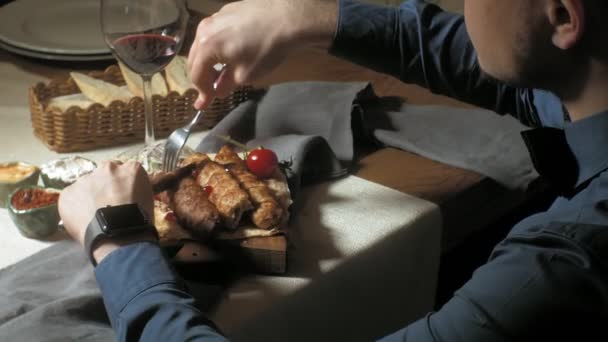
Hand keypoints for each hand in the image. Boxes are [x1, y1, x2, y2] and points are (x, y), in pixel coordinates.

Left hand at [58, 161, 153, 261]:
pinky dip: (75, 207)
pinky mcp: (69, 192)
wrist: (119, 235)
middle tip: (108, 203)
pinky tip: (84, 220)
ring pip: (86, 184)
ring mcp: (86, 178)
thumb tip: (127, 192)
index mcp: (132, 169)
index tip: (122, 195)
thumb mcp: (147, 198)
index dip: (123, 184)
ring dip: (90, 195)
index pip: (126, 170)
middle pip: (105, 173)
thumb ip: (135, 189)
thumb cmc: (138, 221)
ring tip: (95, 215)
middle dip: (105, 185)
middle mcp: (108, 168)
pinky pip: (71, 197)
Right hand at [188, 0, 337, 108]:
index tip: (207, 104)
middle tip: (210, 92)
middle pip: (196, 59)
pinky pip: (215, 33)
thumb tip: (218, 90)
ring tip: (218, 74)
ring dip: (208, 61)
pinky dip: (217, 47)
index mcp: (205, 47)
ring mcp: (215, 17)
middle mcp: (204, 30)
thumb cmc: (265, 49)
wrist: (287, 18)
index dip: (202, 92)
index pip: (197, 76)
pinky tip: (229, 54)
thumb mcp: (245, 75)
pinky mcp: (227, 11)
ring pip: (204, 44)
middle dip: (202, 77)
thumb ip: (226, 84)